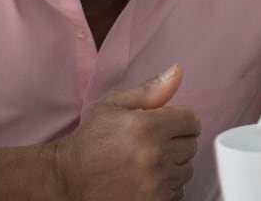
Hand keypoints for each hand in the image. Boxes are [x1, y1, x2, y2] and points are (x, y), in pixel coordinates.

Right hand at [48, 65, 200, 199]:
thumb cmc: (90, 141)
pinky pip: (179, 190)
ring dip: (174, 163)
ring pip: (187, 169)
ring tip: (149, 161)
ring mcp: (155, 183)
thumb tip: (178, 72)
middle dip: (177, 140)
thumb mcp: (113, 106)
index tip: (169, 124)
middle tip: (154, 143)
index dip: (182, 119)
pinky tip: (148, 178)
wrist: (67, 179)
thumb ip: (150, 90)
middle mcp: (155, 156)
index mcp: (147, 127)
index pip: (192, 121)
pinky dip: (168, 184)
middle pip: (192, 145)